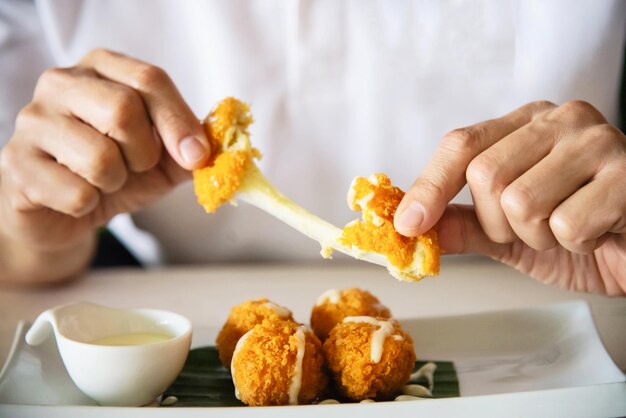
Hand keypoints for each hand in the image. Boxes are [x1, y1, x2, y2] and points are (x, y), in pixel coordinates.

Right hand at [0, 49, 209, 257]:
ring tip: (104, 181)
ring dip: (116, 183)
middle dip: (144, 154)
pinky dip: (89, 205)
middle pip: (123, 109)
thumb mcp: (163, 158)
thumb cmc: (117, 172)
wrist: (66, 209)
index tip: (196, 155)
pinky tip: (77, 196)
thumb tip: (224, 144)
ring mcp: (32, 121)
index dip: (180, 121)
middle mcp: (61, 83)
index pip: (149, 79)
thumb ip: (193, 147)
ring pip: (100, 157)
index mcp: (102, 68)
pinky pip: (77, 193)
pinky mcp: (16, 163)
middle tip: (135, 166)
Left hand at [394, 101, 625, 294]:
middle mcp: (560, 120)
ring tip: (569, 229)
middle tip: (534, 229)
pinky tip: (600, 232)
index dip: (429, 188)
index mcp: (524, 124)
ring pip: (522, 202)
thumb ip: (462, 224)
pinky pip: (567, 224)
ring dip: (538, 237)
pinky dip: (575, 244)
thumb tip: (410, 226)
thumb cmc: (577, 233)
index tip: (407, 225)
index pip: (461, 145)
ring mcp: (598, 141)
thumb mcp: (507, 232)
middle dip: (499, 224)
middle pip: (486, 175)